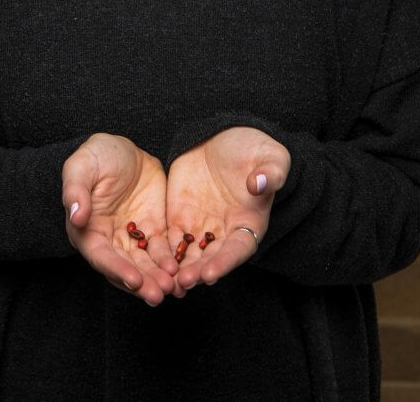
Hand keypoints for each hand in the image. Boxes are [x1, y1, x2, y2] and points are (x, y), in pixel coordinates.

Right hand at [62, 132, 184, 305]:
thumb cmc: (96, 155)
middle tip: (160, 294)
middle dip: (143, 283)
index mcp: (87, 231)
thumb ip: (76, 191)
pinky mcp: (153, 230)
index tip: (134, 280)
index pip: (101, 256)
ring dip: (158, 278)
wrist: (123, 148)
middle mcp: (109, 241)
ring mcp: (132, 238)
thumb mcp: (82, 166)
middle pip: (125, 268)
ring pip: (145, 265)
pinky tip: (184, 271)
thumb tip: (76, 216)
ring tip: (175, 287)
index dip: (117, 269)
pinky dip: (172, 263)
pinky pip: (162, 250)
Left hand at [166, 126, 289, 289]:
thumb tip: (259, 183)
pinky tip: (150, 261)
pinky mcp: (180, 217)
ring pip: (189, 255)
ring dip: (178, 270)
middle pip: (211, 259)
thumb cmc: (252, 149)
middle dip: (197, 272)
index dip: (225, 263)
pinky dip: (162, 253)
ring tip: (166, 281)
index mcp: (249, 223)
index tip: (211, 275)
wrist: (223, 137)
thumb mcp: (269, 156)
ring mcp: (201, 226)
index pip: (238, 249)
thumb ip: (269, 172)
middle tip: (183, 282)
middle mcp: (224, 232)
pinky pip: (170, 239)